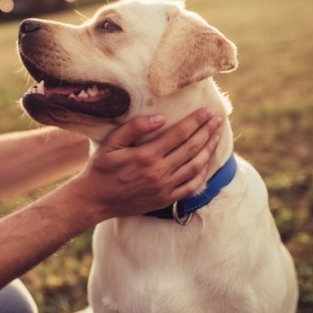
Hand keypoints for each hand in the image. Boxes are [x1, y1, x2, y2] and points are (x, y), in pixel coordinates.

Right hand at [70, 108, 221, 220]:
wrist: (95, 200)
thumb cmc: (101, 168)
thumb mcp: (111, 143)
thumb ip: (134, 128)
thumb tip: (160, 118)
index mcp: (146, 155)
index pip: (179, 134)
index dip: (196, 121)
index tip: (207, 111)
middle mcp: (159, 172)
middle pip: (191, 148)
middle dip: (207, 131)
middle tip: (218, 119)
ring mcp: (164, 187)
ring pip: (195, 166)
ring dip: (209, 150)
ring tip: (216, 137)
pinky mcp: (165, 199)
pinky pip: (191, 186)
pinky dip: (203, 173)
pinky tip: (207, 163)